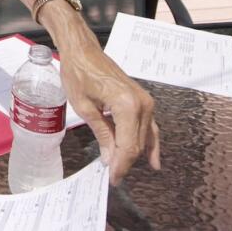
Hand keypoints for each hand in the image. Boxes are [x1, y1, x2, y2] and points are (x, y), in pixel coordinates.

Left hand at [58, 35, 160, 184]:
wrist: (83, 51)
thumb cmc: (79, 74)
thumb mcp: (85, 108)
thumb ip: (102, 134)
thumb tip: (110, 160)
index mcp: (126, 106)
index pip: (128, 145)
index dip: (121, 165)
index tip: (112, 179)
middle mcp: (142, 104)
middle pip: (138, 144)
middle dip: (126, 162)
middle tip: (113, 177)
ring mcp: (146, 102)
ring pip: (144, 137)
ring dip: (134, 154)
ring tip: (123, 171)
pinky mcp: (144, 100)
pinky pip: (150, 127)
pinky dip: (150, 143)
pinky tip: (152, 160)